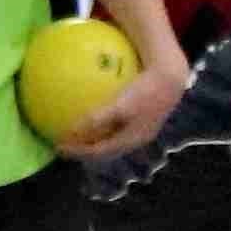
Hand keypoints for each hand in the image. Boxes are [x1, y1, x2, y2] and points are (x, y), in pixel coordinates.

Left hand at [61, 52, 187, 161]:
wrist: (171, 78)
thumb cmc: (146, 91)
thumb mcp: (120, 106)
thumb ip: (96, 120)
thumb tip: (71, 132)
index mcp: (131, 140)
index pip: (100, 152)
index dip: (79, 152)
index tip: (59, 146)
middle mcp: (137, 138)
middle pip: (106, 148)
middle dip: (85, 148)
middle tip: (66, 142)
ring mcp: (141, 127)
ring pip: (112, 136)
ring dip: (94, 135)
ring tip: (77, 129)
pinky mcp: (143, 114)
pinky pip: (117, 121)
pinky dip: (102, 120)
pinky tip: (93, 103)